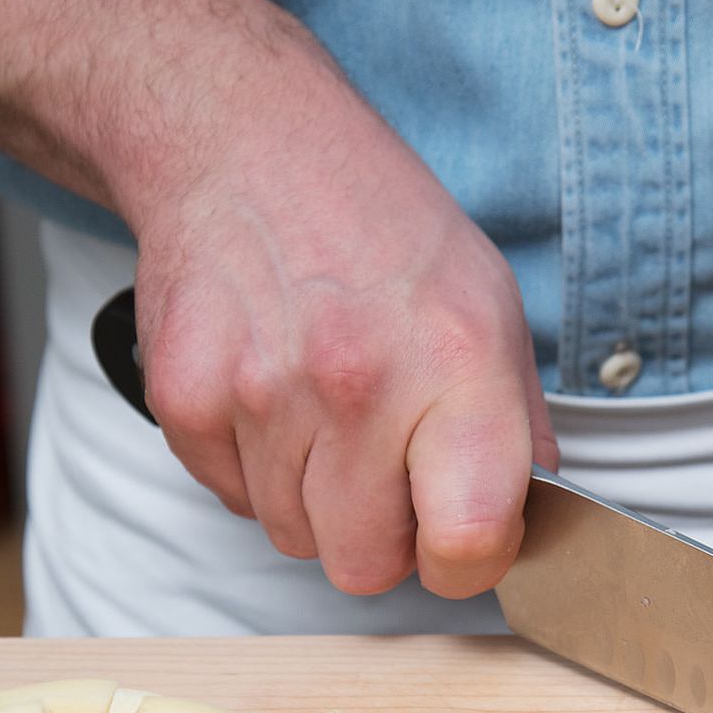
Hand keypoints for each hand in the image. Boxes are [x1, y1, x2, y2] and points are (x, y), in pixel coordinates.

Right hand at [125, 36, 556, 598]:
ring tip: (324, 408)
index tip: (460, 534)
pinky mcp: (184, 400)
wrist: (248, 144)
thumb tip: (527, 525)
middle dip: (379, 535)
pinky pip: (233, 499)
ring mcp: (261, 394)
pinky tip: (273, 394)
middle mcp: (358, 383)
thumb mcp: (491, 306)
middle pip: (365, 567)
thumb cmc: (380, 228)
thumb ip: (517, 428)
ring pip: (293, 538)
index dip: (467, 560)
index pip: (468, 542)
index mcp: (457, 363)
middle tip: (384, 465)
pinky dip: (255, 468)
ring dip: (314, 498)